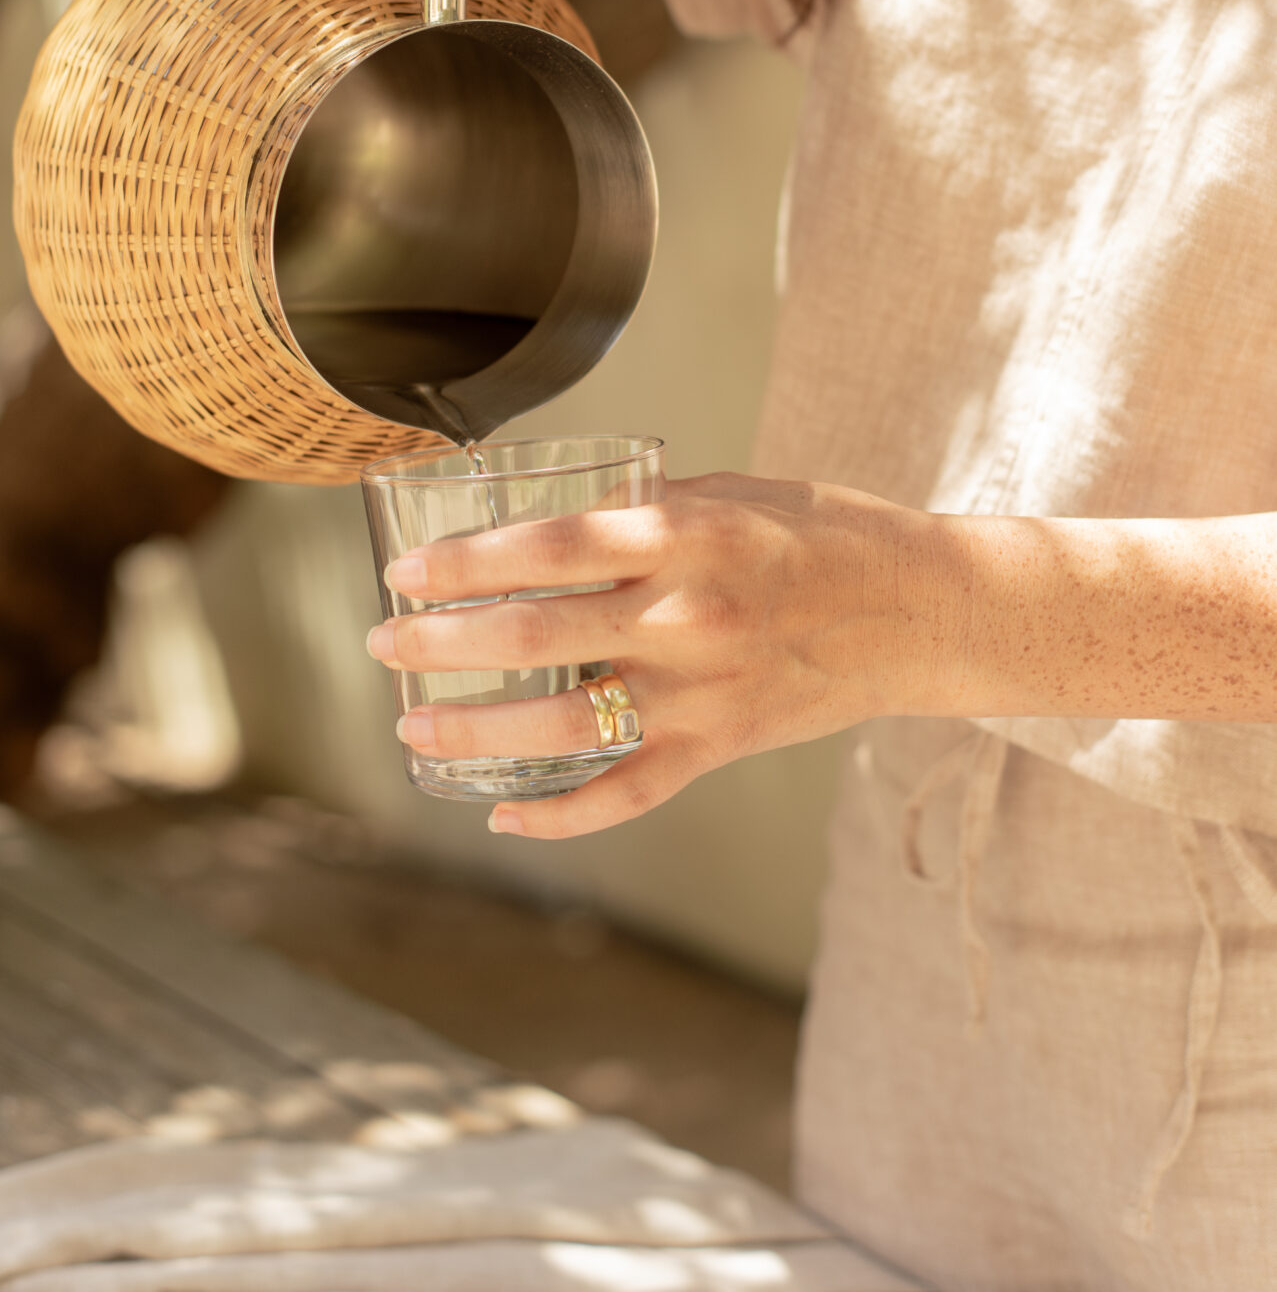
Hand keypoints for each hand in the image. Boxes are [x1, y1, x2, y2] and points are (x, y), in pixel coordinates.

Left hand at [367, 473, 944, 837]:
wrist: (922, 610)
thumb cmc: (823, 533)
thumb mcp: (728, 492)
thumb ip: (638, 510)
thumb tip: (546, 524)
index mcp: (688, 538)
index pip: (549, 548)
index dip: (465, 563)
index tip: (407, 569)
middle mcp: (689, 618)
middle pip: (535, 638)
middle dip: (441, 642)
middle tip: (385, 640)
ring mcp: (704, 694)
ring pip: (564, 729)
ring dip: (475, 732)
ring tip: (413, 724)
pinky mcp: (720, 749)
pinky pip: (627, 795)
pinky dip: (559, 815)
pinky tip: (502, 815)